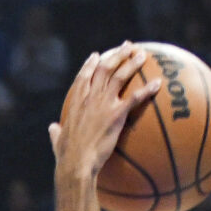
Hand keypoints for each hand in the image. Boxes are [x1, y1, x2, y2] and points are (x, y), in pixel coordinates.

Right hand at [48, 45, 159, 182]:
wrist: (76, 163)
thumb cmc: (66, 156)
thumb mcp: (57, 140)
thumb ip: (56, 132)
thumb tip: (52, 128)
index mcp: (77, 101)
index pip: (84, 76)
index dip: (91, 64)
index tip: (97, 55)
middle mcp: (90, 96)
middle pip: (105, 68)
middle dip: (117, 54)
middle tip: (127, 46)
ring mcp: (103, 103)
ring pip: (120, 76)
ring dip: (132, 63)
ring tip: (142, 55)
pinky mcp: (116, 114)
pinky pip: (135, 98)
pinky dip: (147, 89)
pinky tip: (158, 83)